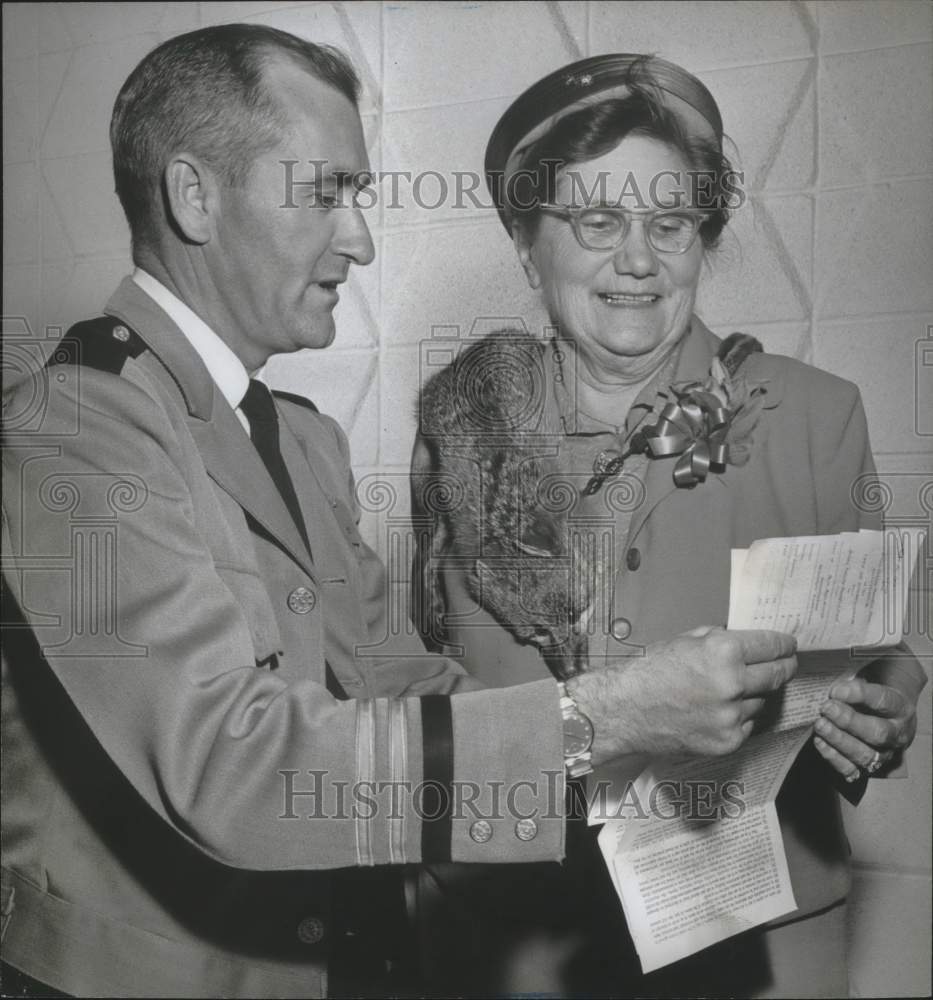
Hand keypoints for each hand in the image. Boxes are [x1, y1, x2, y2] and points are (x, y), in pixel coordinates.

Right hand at [570, 627, 796, 762]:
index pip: (771, 646)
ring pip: (761, 702)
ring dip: (753, 694)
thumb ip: (718, 639)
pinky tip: (716, 710)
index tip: (790, 645)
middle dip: (784, 667)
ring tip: (729, 690)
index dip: (784, 644)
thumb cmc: (648, 671)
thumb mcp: (684, 641)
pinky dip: (738, 716)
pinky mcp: (727, 741)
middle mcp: (732, 684)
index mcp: (723, 652)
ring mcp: (731, 716)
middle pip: (777, 675)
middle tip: (786, 664)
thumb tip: (745, 641)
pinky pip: (746, 724)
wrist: (624, 710)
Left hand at [813, 678, 917, 781]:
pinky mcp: (867, 769)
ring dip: (839, 740)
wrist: (885, 716)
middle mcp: (897, 735)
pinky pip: (851, 769)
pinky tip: (820, 742)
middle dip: (849, 721)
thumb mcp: (869, 684)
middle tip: (826, 708)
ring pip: (864, 754)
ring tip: (820, 725)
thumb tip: (833, 690)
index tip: (836, 691)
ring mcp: (883, 755)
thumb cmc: (870, 697)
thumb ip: (854, 685)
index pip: (884, 702)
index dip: (859, 695)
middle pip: (878, 733)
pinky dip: (833, 757)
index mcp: (900, 709)